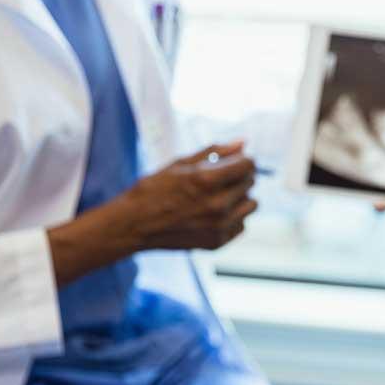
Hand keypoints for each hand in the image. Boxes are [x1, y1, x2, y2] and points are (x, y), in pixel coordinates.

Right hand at [46, 141, 258, 287]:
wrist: (134, 225)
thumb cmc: (154, 189)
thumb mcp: (181, 164)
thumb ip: (215, 152)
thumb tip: (243, 142)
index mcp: (208, 181)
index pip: (248, 165)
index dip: (242, 160)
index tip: (234, 161)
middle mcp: (218, 205)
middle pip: (250, 183)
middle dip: (239, 176)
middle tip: (219, 178)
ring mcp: (219, 226)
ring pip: (251, 205)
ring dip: (240, 197)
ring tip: (219, 195)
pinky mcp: (217, 242)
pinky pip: (241, 224)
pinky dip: (232, 217)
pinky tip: (213, 213)